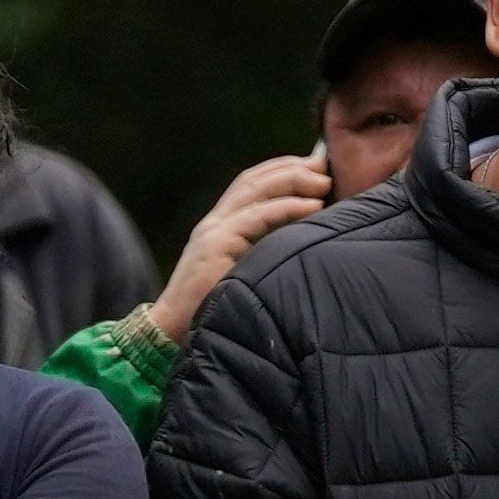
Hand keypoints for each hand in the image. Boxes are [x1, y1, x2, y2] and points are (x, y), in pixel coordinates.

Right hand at [149, 154, 330, 341]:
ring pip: (254, 191)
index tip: (316, 165)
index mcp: (222, 226)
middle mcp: (216, 222)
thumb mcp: (248, 273)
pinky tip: (313, 207)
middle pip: (254, 180)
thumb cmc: (217, 311)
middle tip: (326, 165)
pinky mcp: (215, 246)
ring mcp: (213, 231)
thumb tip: (310, 239)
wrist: (173, 334)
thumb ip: (268, 252)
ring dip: (292, 181)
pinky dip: (286, 208)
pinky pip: (255, 218)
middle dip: (292, 168)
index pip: (252, 183)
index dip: (283, 169)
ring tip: (324, 181)